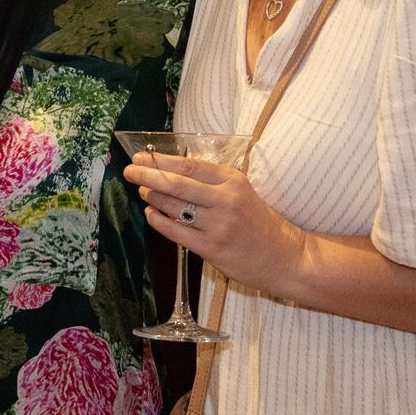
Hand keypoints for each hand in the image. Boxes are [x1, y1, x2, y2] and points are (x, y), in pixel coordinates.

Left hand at [122, 152, 304, 294]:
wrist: (286, 257)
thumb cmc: (260, 222)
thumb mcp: (241, 191)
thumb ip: (212, 180)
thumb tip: (172, 169)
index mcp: (233, 181)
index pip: (188, 165)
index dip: (160, 161)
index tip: (140, 156)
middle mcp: (225, 200)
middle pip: (176, 183)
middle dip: (146, 175)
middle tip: (129, 170)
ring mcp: (217, 225)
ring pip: (173, 206)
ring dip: (152, 196)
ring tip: (143, 191)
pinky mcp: (211, 248)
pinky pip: (175, 231)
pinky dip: (158, 220)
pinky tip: (151, 214)